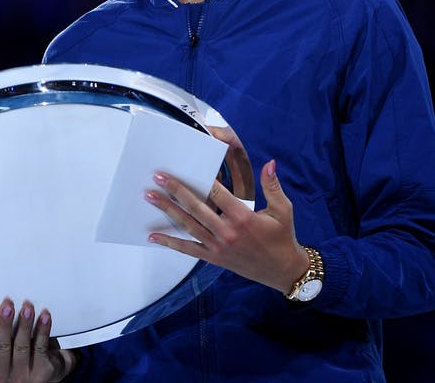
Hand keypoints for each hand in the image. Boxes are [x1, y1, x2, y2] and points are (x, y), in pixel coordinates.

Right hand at [0, 298, 73, 382]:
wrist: (46, 375)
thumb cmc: (18, 359)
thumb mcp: (0, 353)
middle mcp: (1, 376)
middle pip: (1, 347)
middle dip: (4, 324)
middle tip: (7, 306)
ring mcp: (22, 376)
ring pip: (22, 346)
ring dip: (25, 325)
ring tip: (27, 308)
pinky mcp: (41, 372)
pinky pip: (41, 347)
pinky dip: (43, 330)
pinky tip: (44, 318)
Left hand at [145, 159, 309, 293]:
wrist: (282, 270)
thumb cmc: (282, 237)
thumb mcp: (284, 209)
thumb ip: (272, 185)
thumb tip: (270, 163)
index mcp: (244, 218)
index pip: (218, 194)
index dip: (203, 179)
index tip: (189, 167)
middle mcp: (227, 232)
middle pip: (196, 208)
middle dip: (176, 191)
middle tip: (158, 177)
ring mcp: (218, 246)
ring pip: (188, 226)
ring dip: (168, 211)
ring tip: (151, 198)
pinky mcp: (213, 257)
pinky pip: (188, 249)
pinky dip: (170, 242)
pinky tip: (154, 236)